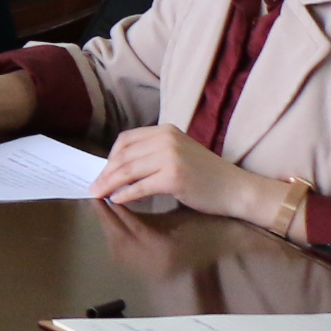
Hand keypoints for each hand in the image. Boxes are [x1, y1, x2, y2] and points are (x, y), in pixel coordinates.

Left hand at [88, 123, 268, 218]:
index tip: (103, 171)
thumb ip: (152, 154)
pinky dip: (125, 194)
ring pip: (128, 171)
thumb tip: (118, 168)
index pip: (126, 140)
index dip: (110, 157)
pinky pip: (140, 186)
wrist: (237, 189)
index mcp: (165, 130)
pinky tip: (117, 200)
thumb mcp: (179, 153)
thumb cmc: (207, 175)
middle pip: (124, 156)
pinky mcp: (173, 177)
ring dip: (110, 184)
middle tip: (94, 187)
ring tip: (99, 194)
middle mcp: (166, 139)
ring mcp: (170, 157)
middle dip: (105, 173)